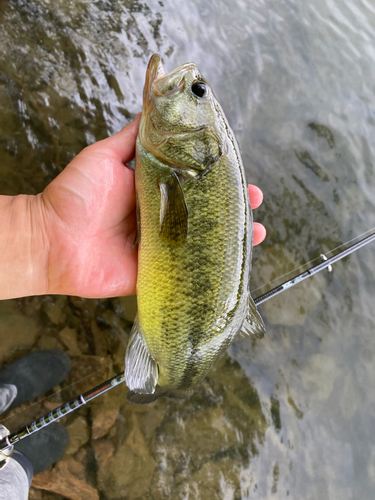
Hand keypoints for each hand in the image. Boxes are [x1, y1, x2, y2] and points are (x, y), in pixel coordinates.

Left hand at [38, 115, 265, 298]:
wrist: (53, 239)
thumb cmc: (76, 195)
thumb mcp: (106, 156)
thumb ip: (132, 138)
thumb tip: (151, 110)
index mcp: (153, 191)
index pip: (193, 183)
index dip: (217, 178)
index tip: (238, 171)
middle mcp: (161, 218)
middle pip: (204, 213)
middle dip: (232, 207)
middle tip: (254, 201)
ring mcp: (161, 247)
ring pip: (203, 242)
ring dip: (231, 237)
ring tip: (255, 232)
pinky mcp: (156, 273)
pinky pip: (188, 272)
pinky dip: (211, 269)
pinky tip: (233, 264)